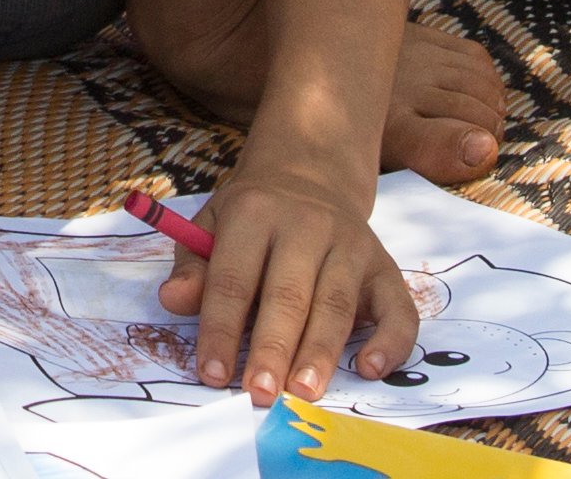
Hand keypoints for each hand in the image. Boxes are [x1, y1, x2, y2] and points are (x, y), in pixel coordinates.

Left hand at [158, 162, 415, 403]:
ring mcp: (351, 245)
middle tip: (260, 394)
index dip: (221, 328)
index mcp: (255, 213)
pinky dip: (389, 342)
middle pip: (288, 294)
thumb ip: (193, 265)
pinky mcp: (385, 267)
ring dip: (320, 353)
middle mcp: (307, 225)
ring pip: (336, 305)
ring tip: (304, 394)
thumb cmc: (253, 217)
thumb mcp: (211, 225)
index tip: (211, 374)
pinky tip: (370, 369)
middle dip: (272, 348)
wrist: (310, 176)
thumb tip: (173, 300)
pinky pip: (398, 308)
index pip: (234, 278)